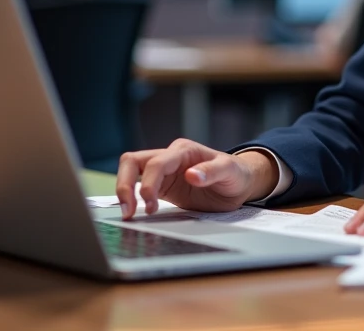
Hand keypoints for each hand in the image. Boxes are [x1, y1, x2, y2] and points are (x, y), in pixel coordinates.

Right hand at [114, 140, 278, 218]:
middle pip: (133, 161)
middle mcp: (170, 157)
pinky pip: (139, 186)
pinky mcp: (162, 185)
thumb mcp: (230, 171)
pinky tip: (134, 212)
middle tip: (129, 210)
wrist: (240, 183)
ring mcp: (164, 171)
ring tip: (128, 213)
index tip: (150, 205)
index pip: (156, 163)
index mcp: (183, 151)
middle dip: (125, 184)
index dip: (149, 183)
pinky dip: (132, 197)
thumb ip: (212, 171)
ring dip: (124, 189)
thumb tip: (191, 175)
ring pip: (131, 170)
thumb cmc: (236, 174)